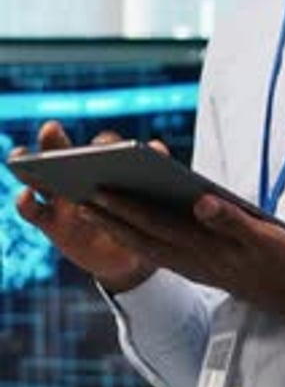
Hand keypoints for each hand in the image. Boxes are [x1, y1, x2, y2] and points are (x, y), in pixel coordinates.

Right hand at [14, 120, 155, 293]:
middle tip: (50, 129)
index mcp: (110, 163)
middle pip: (67, 150)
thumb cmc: (143, 221)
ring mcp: (63, 196)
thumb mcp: (154, 205)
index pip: (107, 146)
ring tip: (23, 157)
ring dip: (32, 163)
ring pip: (44, 174)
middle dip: (58, 139)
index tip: (105, 148)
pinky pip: (32, 209)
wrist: (128, 258)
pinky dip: (25, 202)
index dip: (106, 145)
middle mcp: (82, 173)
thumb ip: (157, 177)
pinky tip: (25, 196)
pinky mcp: (50, 221)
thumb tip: (158, 151)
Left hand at [81, 189, 284, 335]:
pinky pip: (164, 253)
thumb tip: (199, 201)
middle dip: (111, 216)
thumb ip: (232, 220)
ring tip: (95, 207)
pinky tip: (133, 225)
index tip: (98, 189)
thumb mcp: (267, 239)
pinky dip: (143, 237)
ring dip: (121, 227)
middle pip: (145, 236)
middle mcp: (197, 261)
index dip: (127, 207)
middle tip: (79, 193)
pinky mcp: (206, 270)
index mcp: (208, 251)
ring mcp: (199, 268)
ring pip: (151, 246)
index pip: (158, 225)